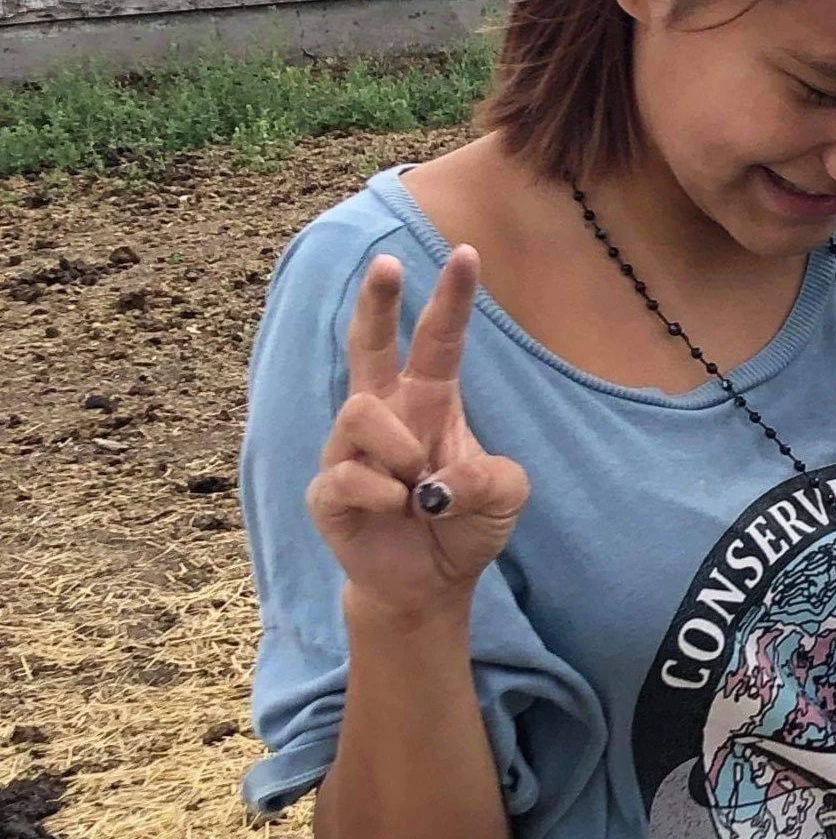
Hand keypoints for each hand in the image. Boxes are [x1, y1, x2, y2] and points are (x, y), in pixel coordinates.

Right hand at [307, 247, 528, 622]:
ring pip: (360, 411)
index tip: (467, 253)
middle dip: (375, 302)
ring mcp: (349, 450)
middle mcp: (385, 414)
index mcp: (429, 401)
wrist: (429, 584)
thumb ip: (492, 478)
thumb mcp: (504, 497)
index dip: (450, 298)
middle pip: (368, 343)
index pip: (438, 340)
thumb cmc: (462, 524)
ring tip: (416, 490)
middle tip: (386, 262)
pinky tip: (397, 512)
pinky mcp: (327, 490)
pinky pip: (348, 474)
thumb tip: (438, 483)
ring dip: (398, 451)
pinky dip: (384, 496)